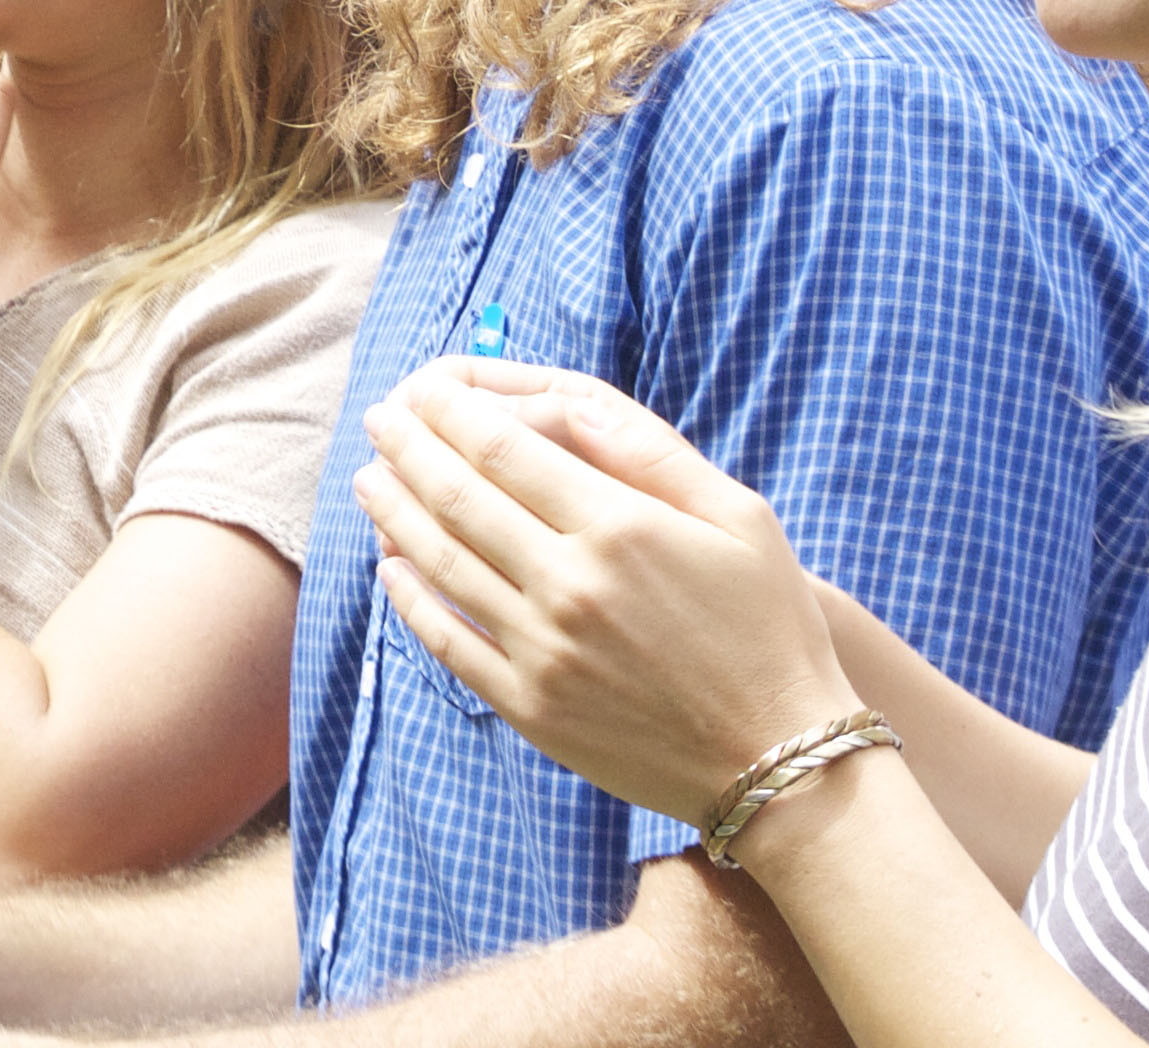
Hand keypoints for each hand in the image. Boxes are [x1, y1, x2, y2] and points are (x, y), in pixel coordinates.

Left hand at [349, 360, 852, 831]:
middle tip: (381, 418)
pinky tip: (388, 568)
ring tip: (370, 478)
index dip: (450, 410)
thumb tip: (565, 407)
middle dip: (408, 448)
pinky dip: (408, 600)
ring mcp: (542, 653)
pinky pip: (448, 643)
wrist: (778, 759)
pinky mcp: (530, 709)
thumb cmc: (767, 626)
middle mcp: (569, 587)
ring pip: (439, 565)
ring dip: (393, 513)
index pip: (503, 449)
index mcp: (619, 528)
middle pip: (457, 498)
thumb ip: (650, 453)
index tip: (422, 387)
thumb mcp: (736, 515)